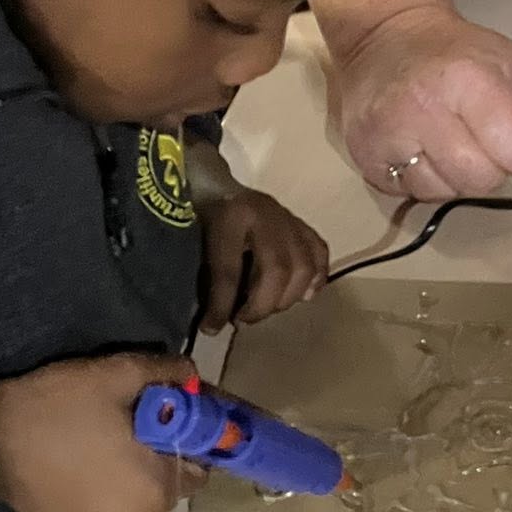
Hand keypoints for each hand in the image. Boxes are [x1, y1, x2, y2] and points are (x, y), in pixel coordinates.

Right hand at [0, 352, 204, 511]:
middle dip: (151, 460)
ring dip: (124, 480)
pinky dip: (96, 495)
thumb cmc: (59, 406)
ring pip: (131, 502)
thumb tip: (192, 374)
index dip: (183, 441)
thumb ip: (166, 372)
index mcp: (156, 490)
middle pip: (163, 487)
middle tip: (122, 426)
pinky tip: (73, 467)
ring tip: (94, 446)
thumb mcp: (117, 374)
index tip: (160, 419)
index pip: (196, 469)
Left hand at [186, 137, 328, 330]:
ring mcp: (287, 217)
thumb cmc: (198, 215)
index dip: (221, 304)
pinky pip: (319, 251)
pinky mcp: (300, 223)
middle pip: (276, 267)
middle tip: (243, 320)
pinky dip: (316, 277)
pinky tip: (304, 295)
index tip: (212, 328)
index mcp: (230, 216)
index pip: (228, 268)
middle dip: (262, 304)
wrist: (214, 183)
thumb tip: (211, 322)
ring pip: (303, 263)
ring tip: (268, 308)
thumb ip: (203, 275)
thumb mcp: (192, 240)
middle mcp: (265, 214)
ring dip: (288, 297)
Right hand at [330, 3, 511, 199]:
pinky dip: (423, 179)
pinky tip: (419, 149)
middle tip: (476, 136)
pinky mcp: (364, 156)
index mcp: (466, 78)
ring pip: (446, 194)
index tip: (509, 129)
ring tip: (445, 140)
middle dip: (490, 167)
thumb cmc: (454, 52)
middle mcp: (421, 108)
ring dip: (454, 176)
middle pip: (482, 181)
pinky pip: (411, 194)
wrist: (383, 37)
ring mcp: (387, 135)